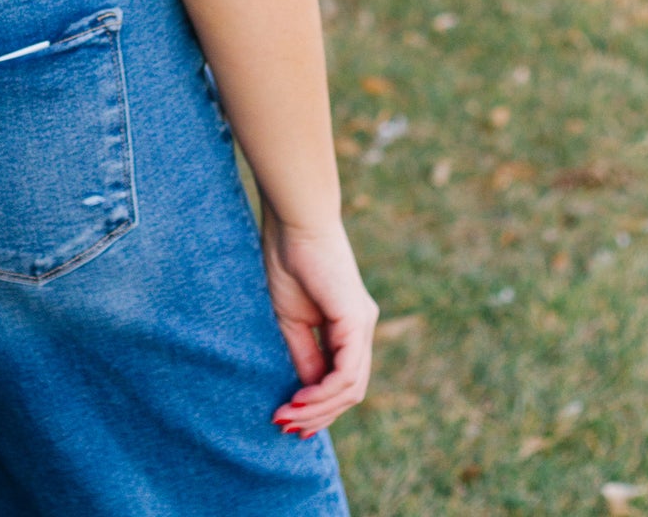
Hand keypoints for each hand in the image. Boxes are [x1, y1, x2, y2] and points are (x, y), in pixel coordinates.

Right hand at [263, 212, 377, 437]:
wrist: (294, 221)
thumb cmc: (287, 258)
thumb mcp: (291, 318)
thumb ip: (305, 354)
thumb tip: (310, 394)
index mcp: (346, 326)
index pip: (341, 379)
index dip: (318, 406)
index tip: (288, 420)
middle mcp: (361, 328)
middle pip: (349, 390)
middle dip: (318, 414)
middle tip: (285, 426)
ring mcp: (362, 325)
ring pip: (351, 388)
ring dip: (318, 409)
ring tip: (286, 415)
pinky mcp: (356, 320)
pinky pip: (347, 372)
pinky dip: (325, 392)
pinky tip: (301, 399)